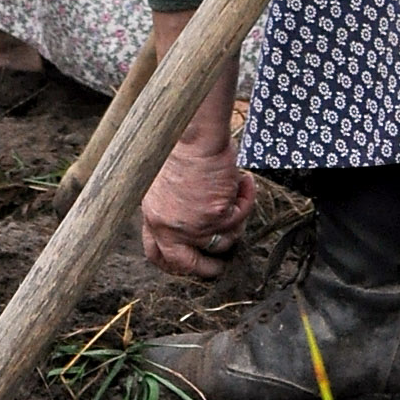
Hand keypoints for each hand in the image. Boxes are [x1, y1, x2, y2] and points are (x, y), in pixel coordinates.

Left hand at [139, 50, 253, 279]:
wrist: (191, 131)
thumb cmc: (180, 145)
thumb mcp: (164, 183)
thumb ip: (172, 206)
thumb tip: (194, 223)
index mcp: (152, 216)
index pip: (157, 255)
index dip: (174, 264)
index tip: (189, 262)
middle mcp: (169, 227)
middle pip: (188, 265)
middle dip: (208, 269)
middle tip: (222, 265)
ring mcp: (193, 226)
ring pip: (224, 242)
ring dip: (236, 221)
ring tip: (238, 192)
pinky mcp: (215, 217)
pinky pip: (240, 218)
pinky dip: (246, 200)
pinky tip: (244, 181)